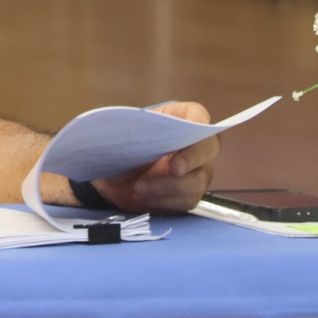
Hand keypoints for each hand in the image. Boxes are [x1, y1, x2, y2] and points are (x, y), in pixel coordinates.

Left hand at [92, 102, 216, 213]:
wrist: (109, 177)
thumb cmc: (119, 146)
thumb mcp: (119, 132)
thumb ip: (131, 126)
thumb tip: (135, 128)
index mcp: (177, 120)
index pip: (197, 115)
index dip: (197, 122)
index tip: (188, 131)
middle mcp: (193, 145)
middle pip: (208, 149)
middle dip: (191, 159)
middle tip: (173, 168)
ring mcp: (194, 171)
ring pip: (197, 181)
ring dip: (168, 187)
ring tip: (139, 189)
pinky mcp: (187, 195)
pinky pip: (185, 201)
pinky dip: (164, 202)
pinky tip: (143, 198)